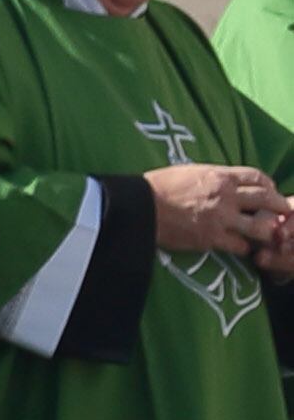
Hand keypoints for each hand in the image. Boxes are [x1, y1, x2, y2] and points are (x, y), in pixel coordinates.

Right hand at [149, 162, 290, 261]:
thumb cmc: (158, 186)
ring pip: (261, 227)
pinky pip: (241, 246)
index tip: (270, 191)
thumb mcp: (188, 172)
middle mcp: (226, 196)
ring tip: (266, 235)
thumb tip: (224, 182)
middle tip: (282, 214)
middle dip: (279, 207)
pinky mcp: (212, 239)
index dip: (268, 185)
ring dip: (266, 231)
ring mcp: (221, 219)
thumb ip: (212, 177)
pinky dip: (244, 247)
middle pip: (267, 200)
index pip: (257, 177)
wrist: (139, 207)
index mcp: (220, 176)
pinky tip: (241, 247)